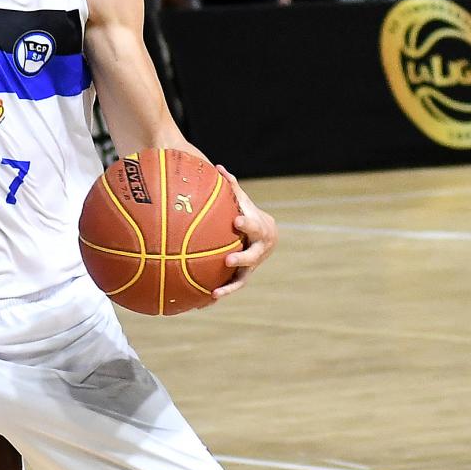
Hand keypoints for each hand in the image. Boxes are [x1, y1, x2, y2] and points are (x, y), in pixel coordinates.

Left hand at [213, 165, 275, 299]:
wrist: (267, 236)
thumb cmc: (248, 213)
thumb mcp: (242, 201)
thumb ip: (231, 187)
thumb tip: (217, 167)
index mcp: (260, 229)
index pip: (254, 226)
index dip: (247, 224)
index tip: (237, 220)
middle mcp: (259, 250)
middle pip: (252, 256)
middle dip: (241, 258)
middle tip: (228, 260)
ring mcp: (252, 265)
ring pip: (242, 278)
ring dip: (230, 287)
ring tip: (214, 293)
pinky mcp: (244, 276)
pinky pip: (231, 287)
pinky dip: (221, 294)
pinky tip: (203, 302)